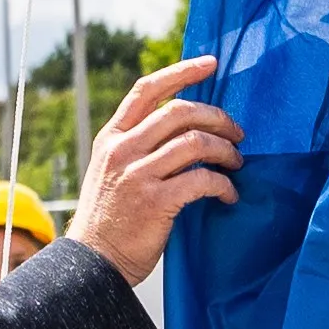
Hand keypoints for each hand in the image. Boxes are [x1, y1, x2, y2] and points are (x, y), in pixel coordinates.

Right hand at [65, 58, 243, 284]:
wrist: (91, 264)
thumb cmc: (109, 221)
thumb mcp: (110, 172)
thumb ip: (137, 147)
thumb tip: (184, 129)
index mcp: (112, 138)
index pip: (147, 89)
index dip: (182, 71)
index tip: (210, 63)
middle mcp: (122, 150)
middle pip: (179, 111)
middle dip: (217, 118)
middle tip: (237, 134)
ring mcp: (138, 175)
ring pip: (195, 142)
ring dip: (225, 151)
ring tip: (236, 164)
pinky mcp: (156, 202)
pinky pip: (202, 180)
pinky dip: (223, 185)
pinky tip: (229, 195)